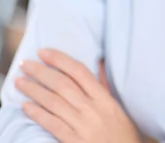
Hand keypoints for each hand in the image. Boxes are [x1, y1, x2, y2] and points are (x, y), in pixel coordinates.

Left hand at [15, 48, 141, 142]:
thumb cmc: (122, 133)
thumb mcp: (116, 106)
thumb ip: (104, 85)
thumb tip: (99, 62)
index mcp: (104, 98)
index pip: (79, 71)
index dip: (60, 59)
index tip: (44, 52)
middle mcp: (92, 109)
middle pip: (62, 85)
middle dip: (41, 72)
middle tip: (25, 64)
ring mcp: (82, 126)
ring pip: (54, 102)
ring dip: (34, 90)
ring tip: (20, 82)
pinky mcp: (73, 141)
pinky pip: (52, 124)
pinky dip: (38, 114)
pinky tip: (26, 106)